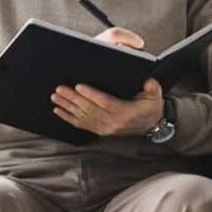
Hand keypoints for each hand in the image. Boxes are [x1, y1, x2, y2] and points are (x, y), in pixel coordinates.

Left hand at [49, 27, 163, 135]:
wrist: (151, 124)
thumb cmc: (151, 106)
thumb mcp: (155, 95)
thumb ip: (152, 87)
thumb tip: (148, 81)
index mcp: (126, 112)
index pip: (105, 102)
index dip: (91, 94)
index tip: (79, 86)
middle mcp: (114, 122)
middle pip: (90, 109)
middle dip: (73, 98)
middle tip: (60, 89)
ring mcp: (106, 128)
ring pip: (83, 117)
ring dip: (67, 107)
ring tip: (56, 97)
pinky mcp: (101, 131)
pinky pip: (82, 125)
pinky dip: (68, 118)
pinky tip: (58, 111)